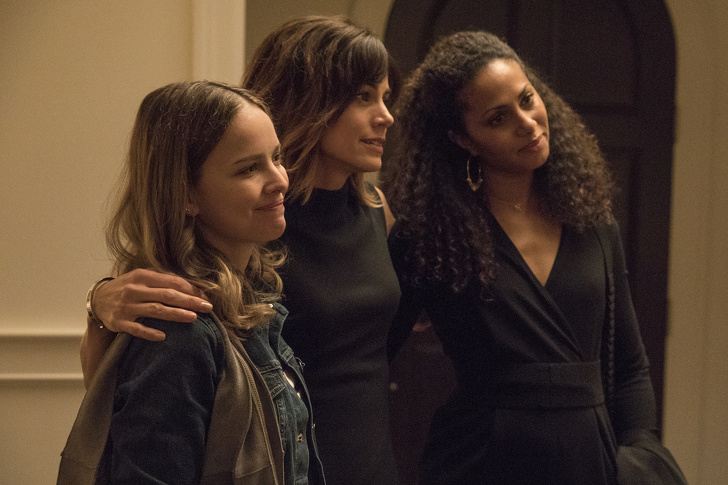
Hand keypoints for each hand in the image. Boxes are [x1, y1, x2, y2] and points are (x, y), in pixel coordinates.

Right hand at [93, 268, 212, 339]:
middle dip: (189, 301)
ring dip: (175, 314)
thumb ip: (162, 280)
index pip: (171, 282)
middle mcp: (135, 290)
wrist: (97, 299)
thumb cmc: (127, 287)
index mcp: (142, 276)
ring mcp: (126, 307)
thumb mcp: (141, 278)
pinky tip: (163, 336)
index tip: (205, 297)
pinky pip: (136, 329)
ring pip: (155, 310)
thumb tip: (191, 286)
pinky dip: (149, 332)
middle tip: (207, 307)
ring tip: (193, 318)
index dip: (190, 289)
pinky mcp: (119, 322)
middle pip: (167, 295)